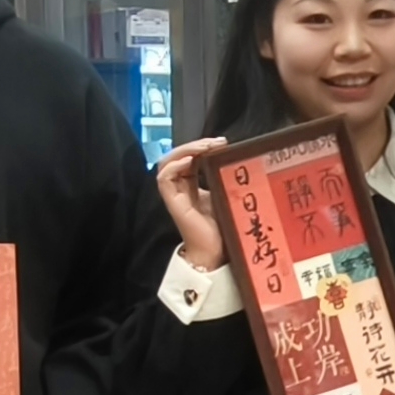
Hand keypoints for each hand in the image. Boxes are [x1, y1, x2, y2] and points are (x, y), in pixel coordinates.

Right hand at [156, 136, 230, 269]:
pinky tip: (189, 161)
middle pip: (177, 156)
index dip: (202, 147)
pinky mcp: (172, 203)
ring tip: (204, 147)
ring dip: (185, 150)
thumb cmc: (221, 226)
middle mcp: (180, 186)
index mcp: (191, 183)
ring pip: (167, 163)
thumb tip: (231, 157)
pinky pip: (163, 178)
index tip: (222, 143)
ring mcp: (174, 194)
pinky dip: (174, 166)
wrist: (214, 252)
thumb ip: (220, 177)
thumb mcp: (223, 195)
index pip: (189, 157)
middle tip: (216, 142)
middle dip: (195, 145)